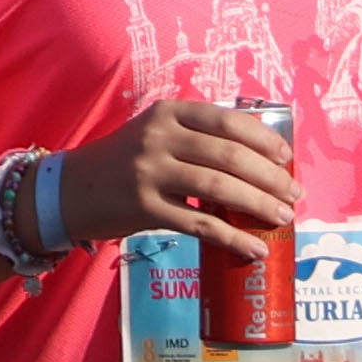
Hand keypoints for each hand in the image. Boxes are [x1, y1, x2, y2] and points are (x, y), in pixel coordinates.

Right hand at [53, 102, 295, 260]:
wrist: (67, 190)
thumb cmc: (123, 162)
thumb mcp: (154, 134)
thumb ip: (197, 138)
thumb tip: (261, 162)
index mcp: (167, 113)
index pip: (227, 121)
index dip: (264, 140)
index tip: (286, 158)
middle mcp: (157, 138)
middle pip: (230, 156)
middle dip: (271, 178)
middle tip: (293, 195)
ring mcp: (148, 173)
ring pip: (219, 189)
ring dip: (259, 205)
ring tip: (282, 217)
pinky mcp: (143, 209)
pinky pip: (200, 226)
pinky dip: (233, 239)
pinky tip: (254, 249)